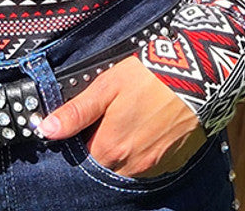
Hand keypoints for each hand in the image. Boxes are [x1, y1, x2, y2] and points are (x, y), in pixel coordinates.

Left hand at [37, 55, 206, 177]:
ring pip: (123, 166)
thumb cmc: (148, 79)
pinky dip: (136, 151)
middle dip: (96, 147)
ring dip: (116, 150)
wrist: (196, 79)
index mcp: (110, 148)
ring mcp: (152, 164)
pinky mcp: (169, 159)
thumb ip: (77, 111)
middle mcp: (130, 164)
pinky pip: (143, 163)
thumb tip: (47, 129)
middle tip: (99, 121)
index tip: (77, 125)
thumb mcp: (105, 87)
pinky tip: (138, 126)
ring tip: (120, 121)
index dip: (76, 141)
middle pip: (102, 165)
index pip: (81, 158)